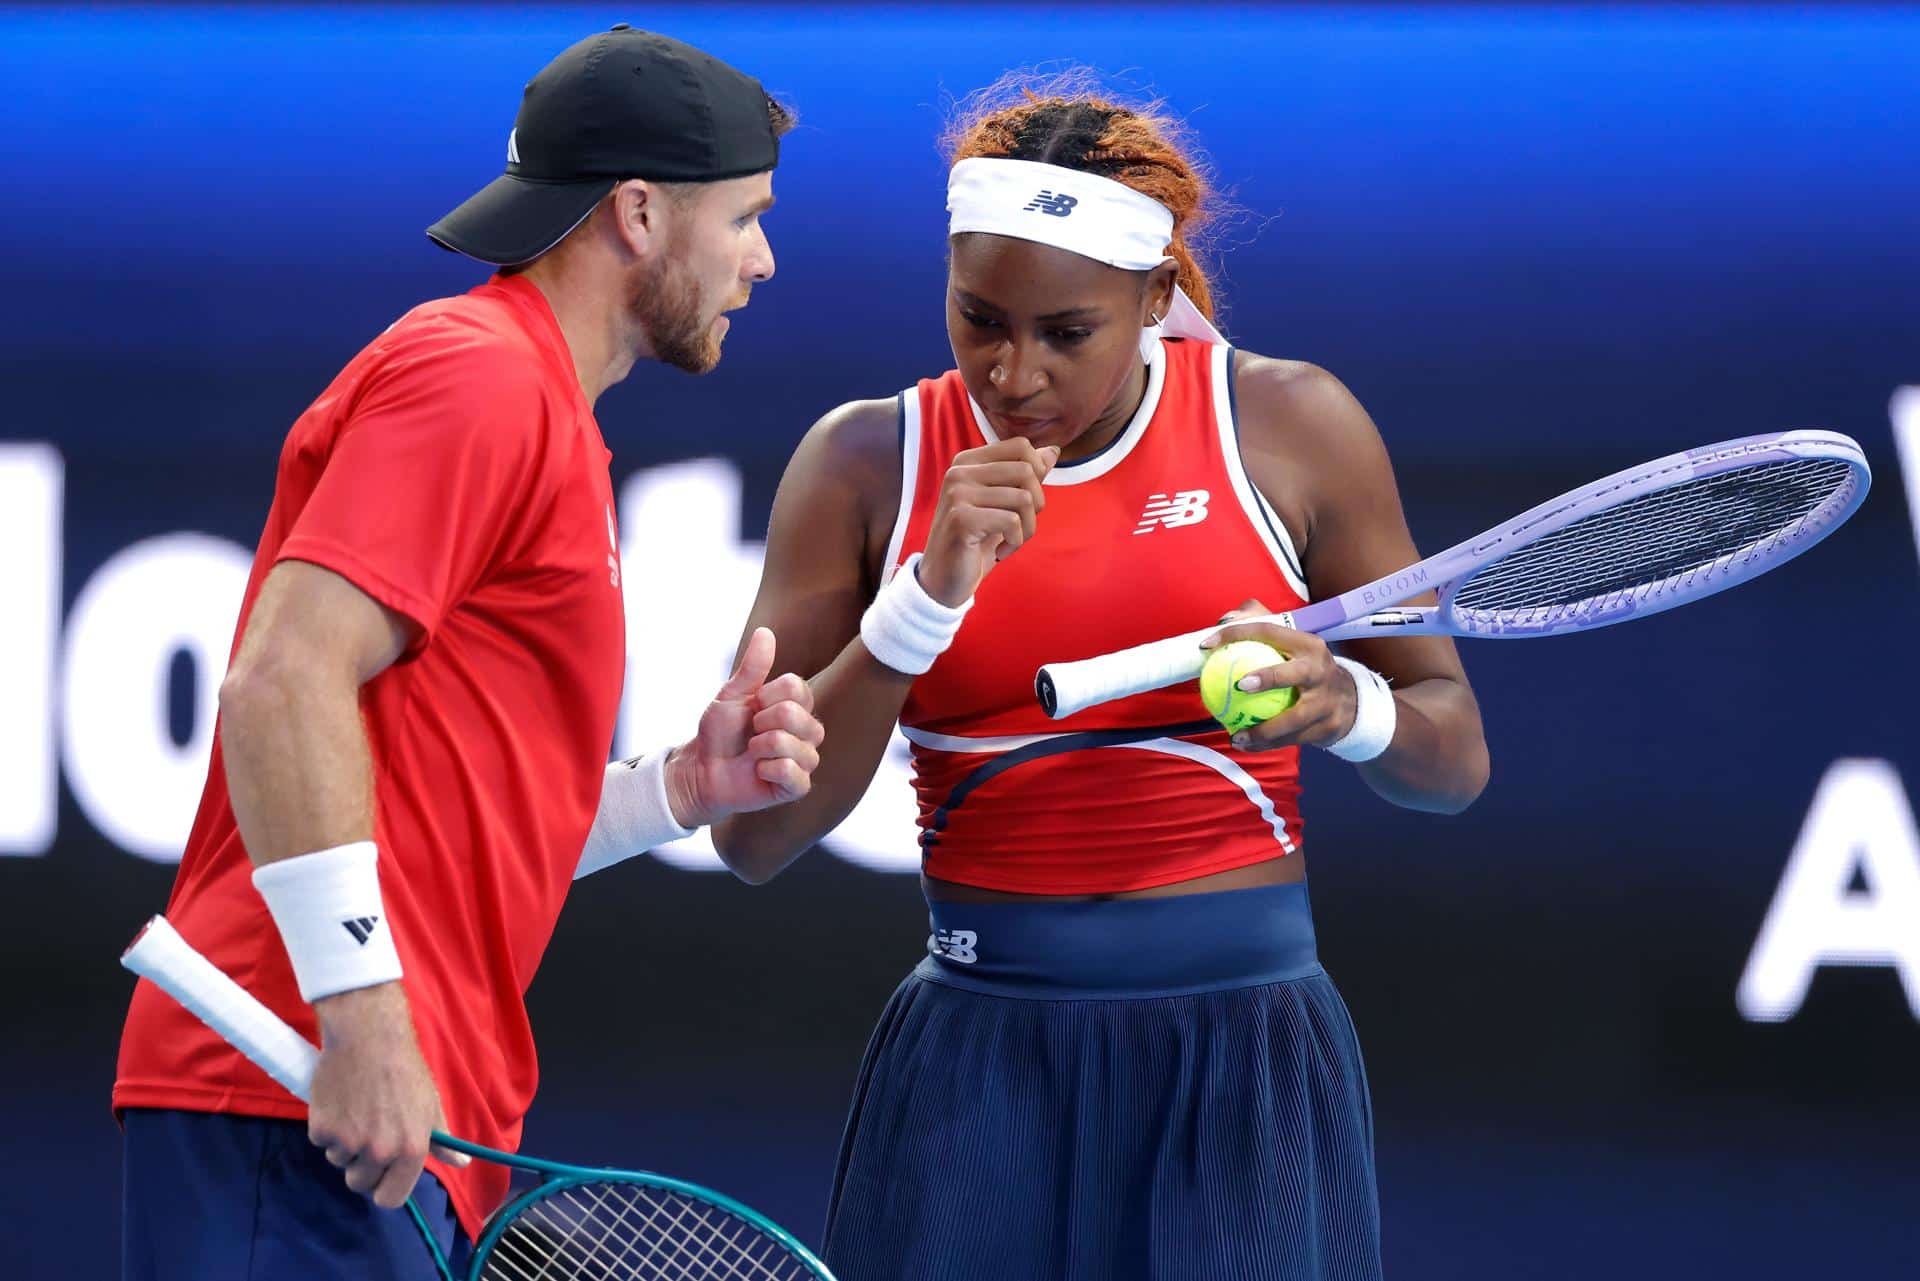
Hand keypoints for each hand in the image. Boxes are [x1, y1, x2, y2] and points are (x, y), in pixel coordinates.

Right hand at [308, 982, 467, 1208]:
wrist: (368, 1037)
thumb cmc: (405, 1071)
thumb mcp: (430, 1104)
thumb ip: (442, 1140)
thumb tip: (461, 1163)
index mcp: (411, 1149)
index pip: (391, 1198)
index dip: (384, 1190)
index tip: (381, 1177)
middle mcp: (380, 1151)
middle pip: (360, 1184)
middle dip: (361, 1165)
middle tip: (368, 1134)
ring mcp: (348, 1142)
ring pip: (340, 1161)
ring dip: (345, 1144)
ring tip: (357, 1111)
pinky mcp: (322, 1129)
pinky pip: (321, 1142)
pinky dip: (327, 1128)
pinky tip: (339, 1102)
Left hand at [666, 627, 825, 826]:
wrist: (702, 769)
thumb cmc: (721, 732)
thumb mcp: (732, 694)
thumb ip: (753, 667)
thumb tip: (766, 632)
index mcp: (797, 705)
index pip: (796, 688)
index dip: (765, 696)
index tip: (752, 707)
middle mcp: (808, 731)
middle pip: (795, 714)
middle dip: (761, 723)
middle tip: (751, 732)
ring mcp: (805, 759)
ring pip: (794, 745)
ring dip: (761, 747)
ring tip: (752, 753)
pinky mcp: (798, 786)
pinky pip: (792, 773)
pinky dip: (767, 770)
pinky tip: (759, 772)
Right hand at [917, 438, 1060, 606]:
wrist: (945, 579)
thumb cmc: (977, 541)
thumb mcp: (1004, 505)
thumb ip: (1025, 476)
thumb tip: (1053, 450)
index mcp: (967, 462)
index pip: (1020, 446)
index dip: (1037, 472)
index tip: (1025, 500)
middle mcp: (959, 472)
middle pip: (1026, 470)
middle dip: (1035, 504)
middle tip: (1018, 526)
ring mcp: (957, 494)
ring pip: (1024, 498)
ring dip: (1026, 529)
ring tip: (1007, 541)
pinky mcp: (961, 519)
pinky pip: (1012, 521)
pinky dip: (1015, 542)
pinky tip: (999, 552)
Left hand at [1200, 599, 1358, 752]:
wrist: (1348, 700)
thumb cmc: (1304, 668)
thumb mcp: (1289, 644)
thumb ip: (1257, 625)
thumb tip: (1222, 621)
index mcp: (1307, 644)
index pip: (1268, 631)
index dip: (1237, 634)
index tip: (1206, 646)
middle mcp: (1320, 670)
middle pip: (1294, 674)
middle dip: (1268, 678)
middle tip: (1239, 687)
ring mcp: (1326, 700)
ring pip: (1292, 719)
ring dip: (1262, 731)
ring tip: (1236, 737)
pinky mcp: (1328, 726)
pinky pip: (1292, 739)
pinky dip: (1267, 744)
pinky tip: (1245, 745)